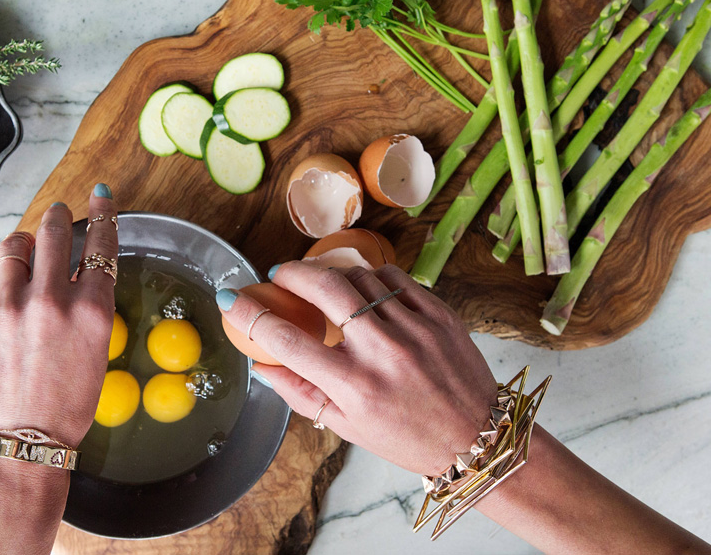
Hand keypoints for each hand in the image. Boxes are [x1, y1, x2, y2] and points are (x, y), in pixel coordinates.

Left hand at [0, 188, 118, 448]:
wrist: (22, 444)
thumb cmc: (65, 406)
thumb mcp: (95, 351)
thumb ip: (85, 307)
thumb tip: (70, 273)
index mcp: (92, 309)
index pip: (101, 244)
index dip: (103, 213)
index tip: (99, 196)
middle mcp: (51, 299)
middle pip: (53, 231)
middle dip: (56, 218)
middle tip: (56, 216)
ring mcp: (6, 306)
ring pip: (12, 250)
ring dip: (20, 249)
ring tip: (21, 259)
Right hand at [218, 262, 496, 475]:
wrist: (477, 437)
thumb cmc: (406, 438)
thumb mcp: (346, 427)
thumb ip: (300, 393)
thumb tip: (260, 364)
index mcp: (354, 387)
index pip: (288, 341)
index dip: (252, 316)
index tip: (233, 300)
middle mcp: (382, 353)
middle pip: (324, 289)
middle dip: (292, 273)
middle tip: (279, 274)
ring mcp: (414, 328)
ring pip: (359, 277)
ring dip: (331, 273)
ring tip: (320, 283)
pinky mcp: (439, 313)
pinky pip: (394, 277)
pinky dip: (370, 276)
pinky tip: (361, 288)